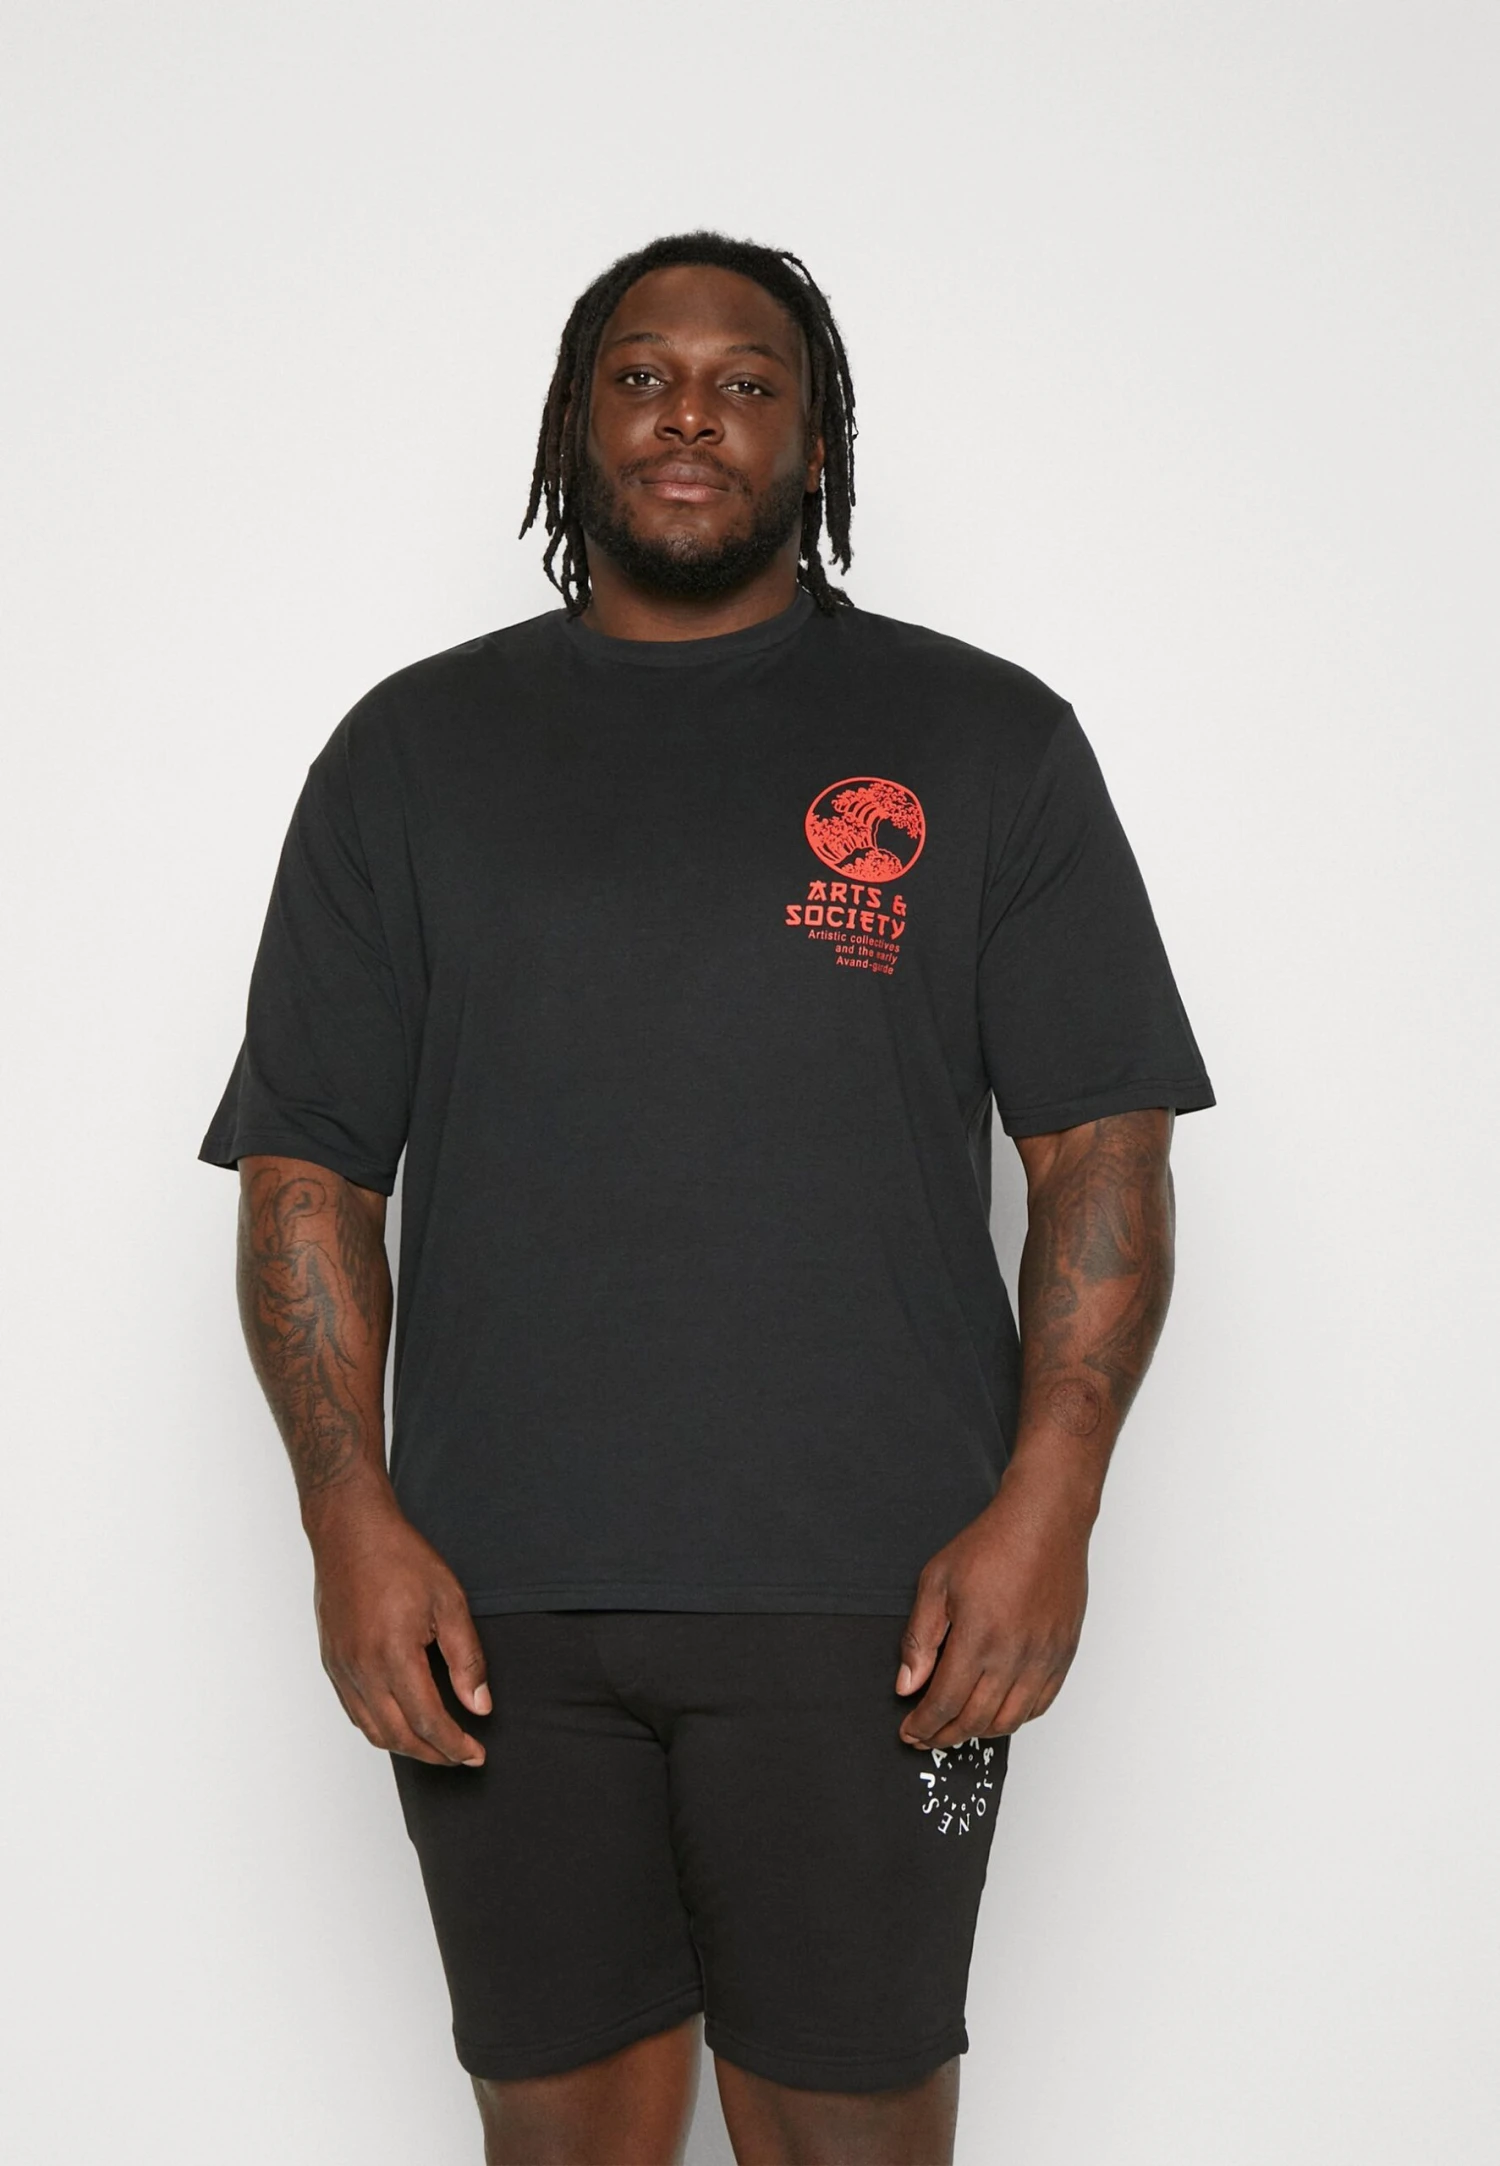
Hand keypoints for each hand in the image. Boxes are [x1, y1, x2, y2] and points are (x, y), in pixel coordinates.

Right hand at [307, 1486, 490, 1766]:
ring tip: (436, 1745)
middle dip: (434, 1754)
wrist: (350, 1531)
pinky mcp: (332, 1662)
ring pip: (372, 1730)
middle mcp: (362, 1670)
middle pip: (398, 1736)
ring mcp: (342, 1668)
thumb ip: (467, 1659)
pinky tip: (401, 1722)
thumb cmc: (399, 1557)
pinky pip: (355, 1711)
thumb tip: (479, 1705)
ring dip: (406, 1746)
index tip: (475, 1754)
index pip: (428, 1722)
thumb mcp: (449, 1601)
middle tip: (461, 1755)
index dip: (454, 1745)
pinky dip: (380, 1728)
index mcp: (393, 1656)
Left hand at [895, 1468, 1092, 1747]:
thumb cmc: (992, 1544)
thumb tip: (908, 1684)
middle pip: (976, 1720)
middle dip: (945, 1736)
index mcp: (978, 1638)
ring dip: (979, 1732)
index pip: (945, 1703)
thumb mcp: (937, 1582)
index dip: (924, 1725)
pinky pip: (1040, 1704)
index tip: (909, 1731)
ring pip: (1010, 1720)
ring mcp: (1043, 1658)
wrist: (1044, 1522)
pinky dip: (1015, 1718)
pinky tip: (996, 1711)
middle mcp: (1014, 1656)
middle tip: (927, 1736)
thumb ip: (920, 1638)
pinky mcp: (1063, 1654)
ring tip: (957, 1727)